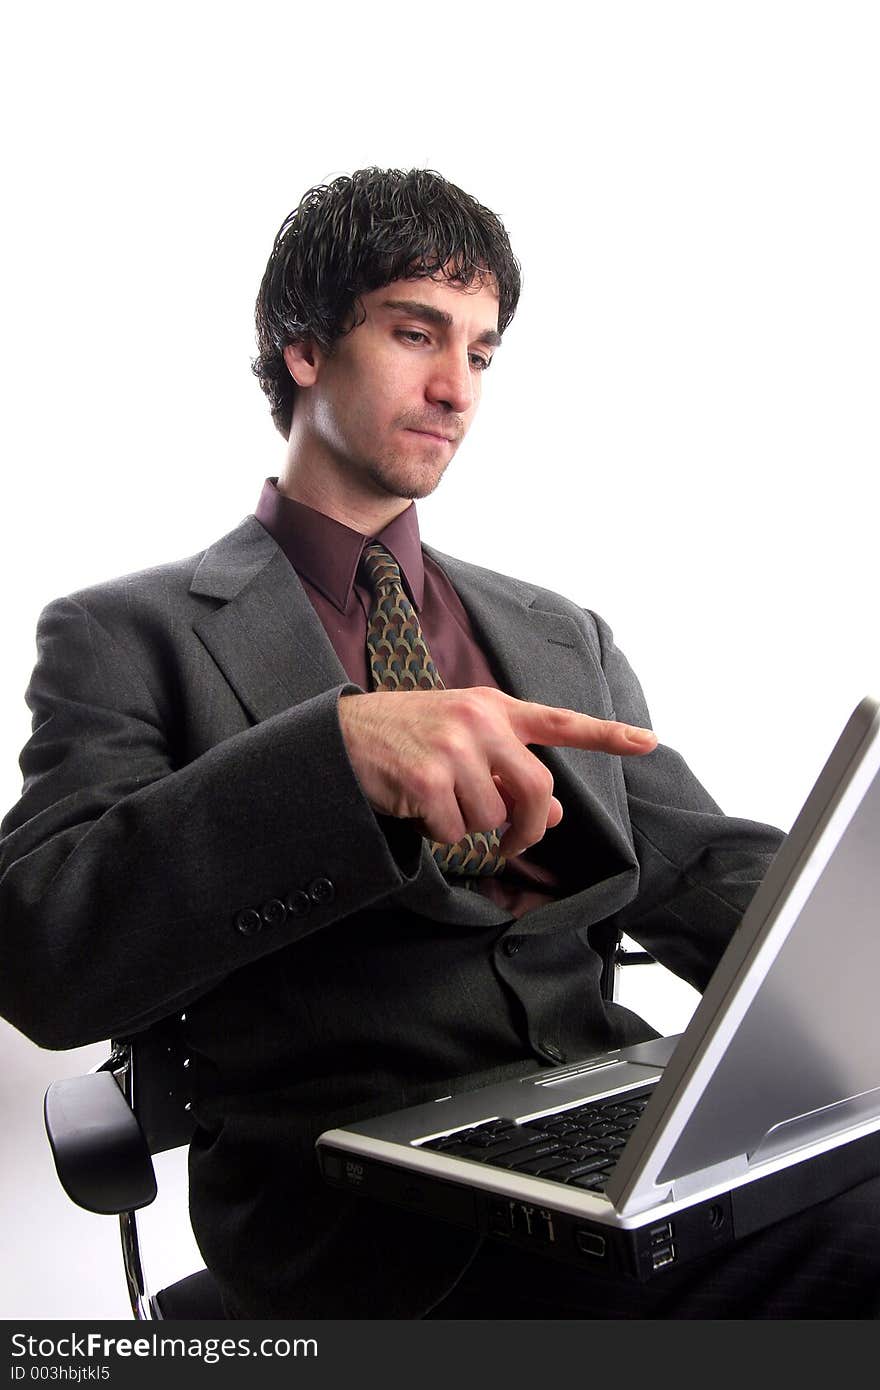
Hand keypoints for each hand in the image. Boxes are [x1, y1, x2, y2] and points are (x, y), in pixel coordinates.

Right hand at [337, 686, 656, 857]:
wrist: (342, 734)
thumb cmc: (406, 736)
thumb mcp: (461, 740)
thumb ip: (508, 768)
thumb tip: (555, 815)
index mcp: (493, 707)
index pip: (560, 721)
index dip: (607, 735)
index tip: (648, 742)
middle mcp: (479, 721)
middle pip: (538, 791)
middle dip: (531, 829)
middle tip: (515, 844)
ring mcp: (453, 748)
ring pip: (493, 819)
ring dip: (470, 829)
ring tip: (438, 804)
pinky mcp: (427, 778)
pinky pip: (456, 832)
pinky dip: (439, 835)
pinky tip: (417, 810)